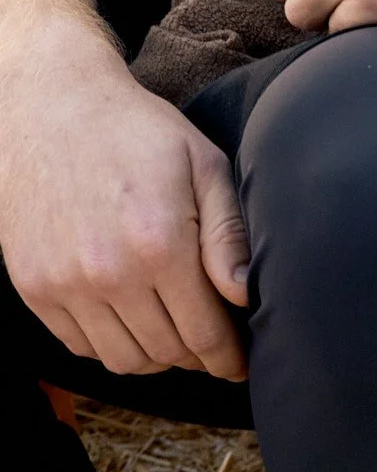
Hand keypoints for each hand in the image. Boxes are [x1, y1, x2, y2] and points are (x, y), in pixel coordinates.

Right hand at [0, 31, 248, 379]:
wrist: (53, 109)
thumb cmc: (137, 131)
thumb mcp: (202, 163)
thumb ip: (226, 232)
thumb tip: (244, 294)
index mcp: (159, 242)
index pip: (203, 332)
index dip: (228, 356)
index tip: (241, 362)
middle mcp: (109, 273)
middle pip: (166, 353)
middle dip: (197, 356)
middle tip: (213, 343)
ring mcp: (65, 285)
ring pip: (123, 360)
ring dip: (156, 357)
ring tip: (175, 332)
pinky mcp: (35, 289)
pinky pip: (82, 345)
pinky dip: (112, 344)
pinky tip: (132, 317)